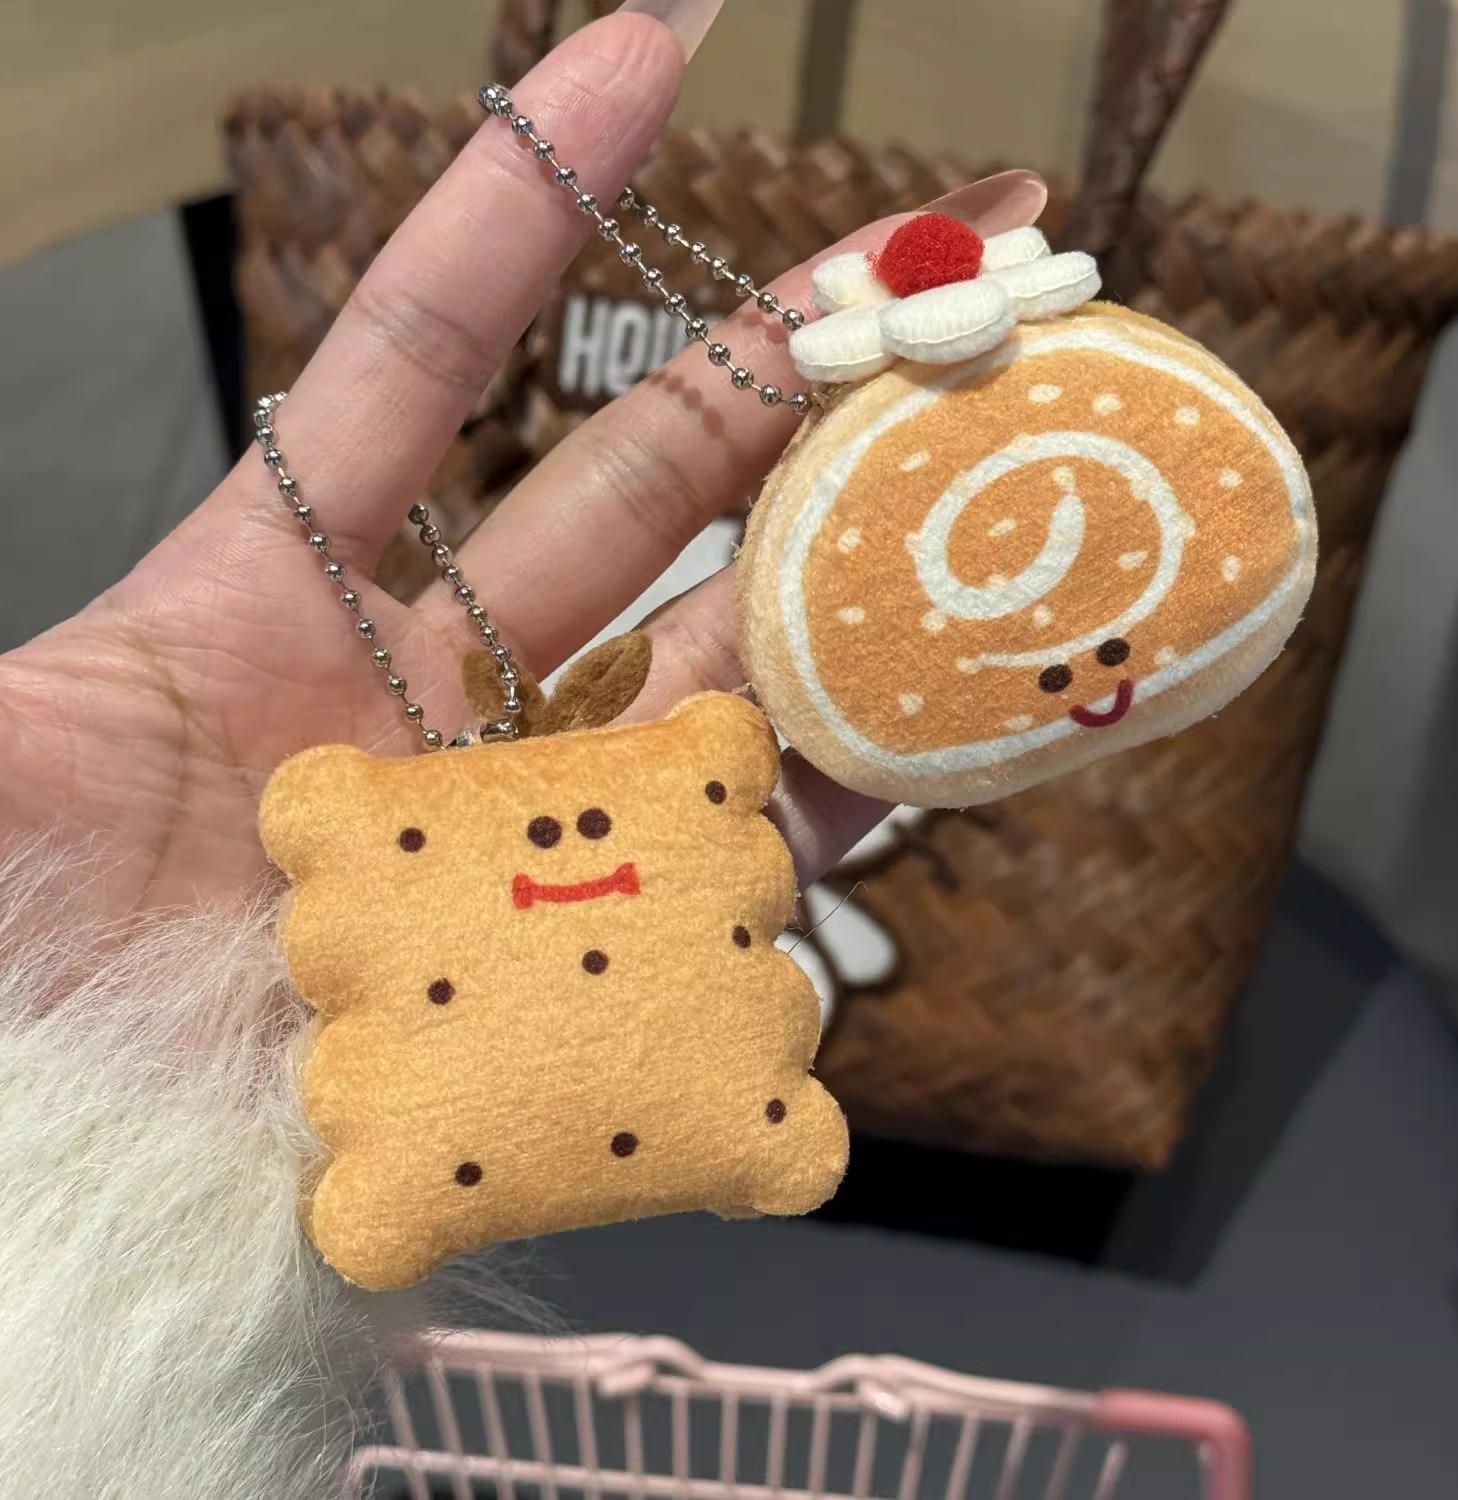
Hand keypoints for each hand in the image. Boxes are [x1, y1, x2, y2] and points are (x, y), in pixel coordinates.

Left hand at [0, 2, 1044, 919]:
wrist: (105, 1189)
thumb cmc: (27, 982)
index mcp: (287, 601)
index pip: (434, 359)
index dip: (536, 203)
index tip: (655, 48)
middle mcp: (442, 689)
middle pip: (647, 485)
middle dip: (790, 359)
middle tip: (945, 261)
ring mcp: (536, 810)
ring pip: (732, 657)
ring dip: (857, 562)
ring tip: (992, 470)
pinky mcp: (600, 933)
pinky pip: (747, 843)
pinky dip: (842, 785)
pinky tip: (937, 720)